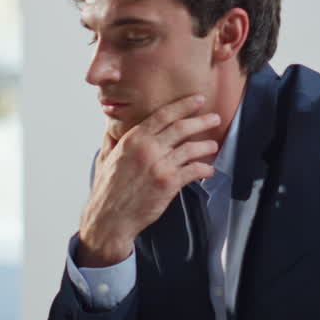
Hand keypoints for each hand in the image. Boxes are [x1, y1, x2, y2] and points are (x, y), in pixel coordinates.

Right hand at [77, 94, 220, 267]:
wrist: (109, 218)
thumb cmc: (107, 190)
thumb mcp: (104, 157)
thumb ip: (111, 138)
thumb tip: (111, 124)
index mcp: (132, 139)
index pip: (163, 115)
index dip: (183, 106)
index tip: (197, 100)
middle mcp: (147, 149)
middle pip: (181, 128)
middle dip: (201, 121)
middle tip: (214, 118)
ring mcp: (159, 166)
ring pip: (190, 149)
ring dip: (205, 145)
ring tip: (213, 145)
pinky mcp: (168, 184)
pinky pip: (193, 171)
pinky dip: (204, 169)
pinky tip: (208, 170)